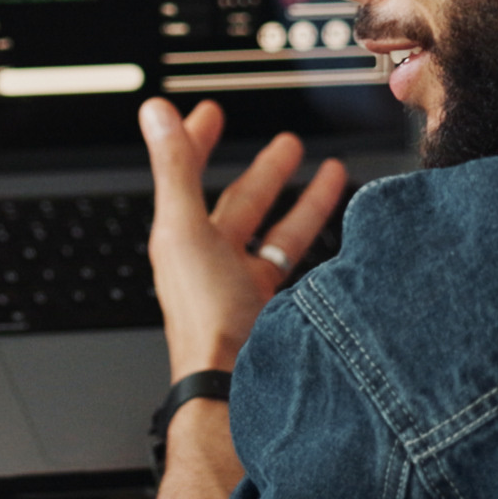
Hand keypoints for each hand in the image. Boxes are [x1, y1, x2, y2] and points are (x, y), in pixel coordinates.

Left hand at [138, 98, 348, 377]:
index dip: (196, 141)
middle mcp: (212, 261)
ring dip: (303, 200)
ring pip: (278, 233)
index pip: (188, 176)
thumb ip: (174, 168)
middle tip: (287, 142)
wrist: (236, 384)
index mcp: (183, 239)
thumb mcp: (185, 229)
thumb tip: (155, 114)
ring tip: (329, 172)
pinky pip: (300, 265)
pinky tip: (342, 232)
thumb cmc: (205, 318)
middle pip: (242, 205)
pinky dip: (319, 244)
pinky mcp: (275, 308)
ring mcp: (245, 286)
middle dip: (265, 171)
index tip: (207, 114)